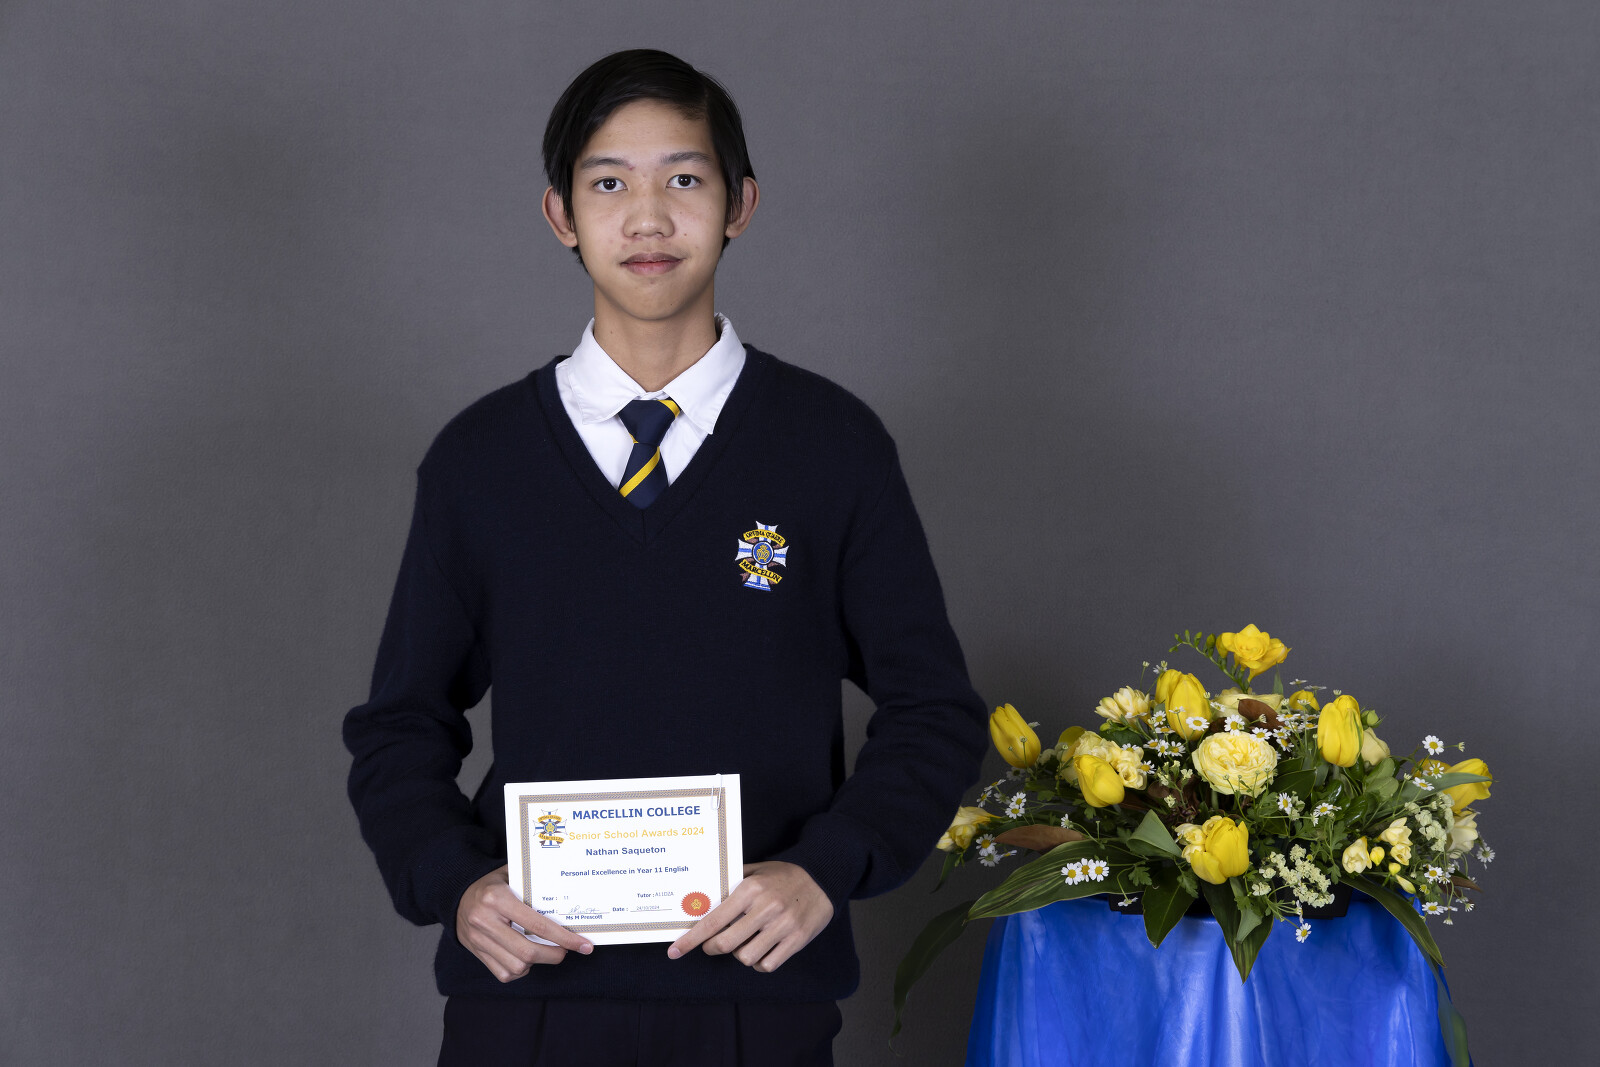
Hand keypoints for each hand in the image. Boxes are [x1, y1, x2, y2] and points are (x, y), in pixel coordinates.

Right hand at [455, 865, 592, 981]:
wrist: (456, 894)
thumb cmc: (491, 884)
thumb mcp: (510, 874)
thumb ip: (533, 883)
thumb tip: (567, 894)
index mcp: (497, 898)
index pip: (536, 924)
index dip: (564, 938)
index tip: (583, 945)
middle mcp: (485, 921)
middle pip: (527, 951)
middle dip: (554, 955)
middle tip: (566, 950)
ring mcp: (479, 940)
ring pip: (516, 966)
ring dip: (537, 963)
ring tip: (545, 951)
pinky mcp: (476, 953)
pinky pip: (503, 973)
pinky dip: (520, 970)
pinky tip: (526, 958)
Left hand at [666, 861, 833, 972]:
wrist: (822, 878)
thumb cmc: (783, 875)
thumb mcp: (756, 870)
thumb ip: (731, 882)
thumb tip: (701, 896)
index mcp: (750, 890)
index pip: (713, 920)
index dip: (691, 939)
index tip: (675, 951)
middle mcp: (765, 908)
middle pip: (726, 944)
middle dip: (713, 948)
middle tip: (713, 945)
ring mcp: (782, 926)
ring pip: (746, 957)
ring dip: (740, 954)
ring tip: (746, 942)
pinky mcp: (796, 940)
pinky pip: (768, 965)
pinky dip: (760, 963)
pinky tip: (762, 950)